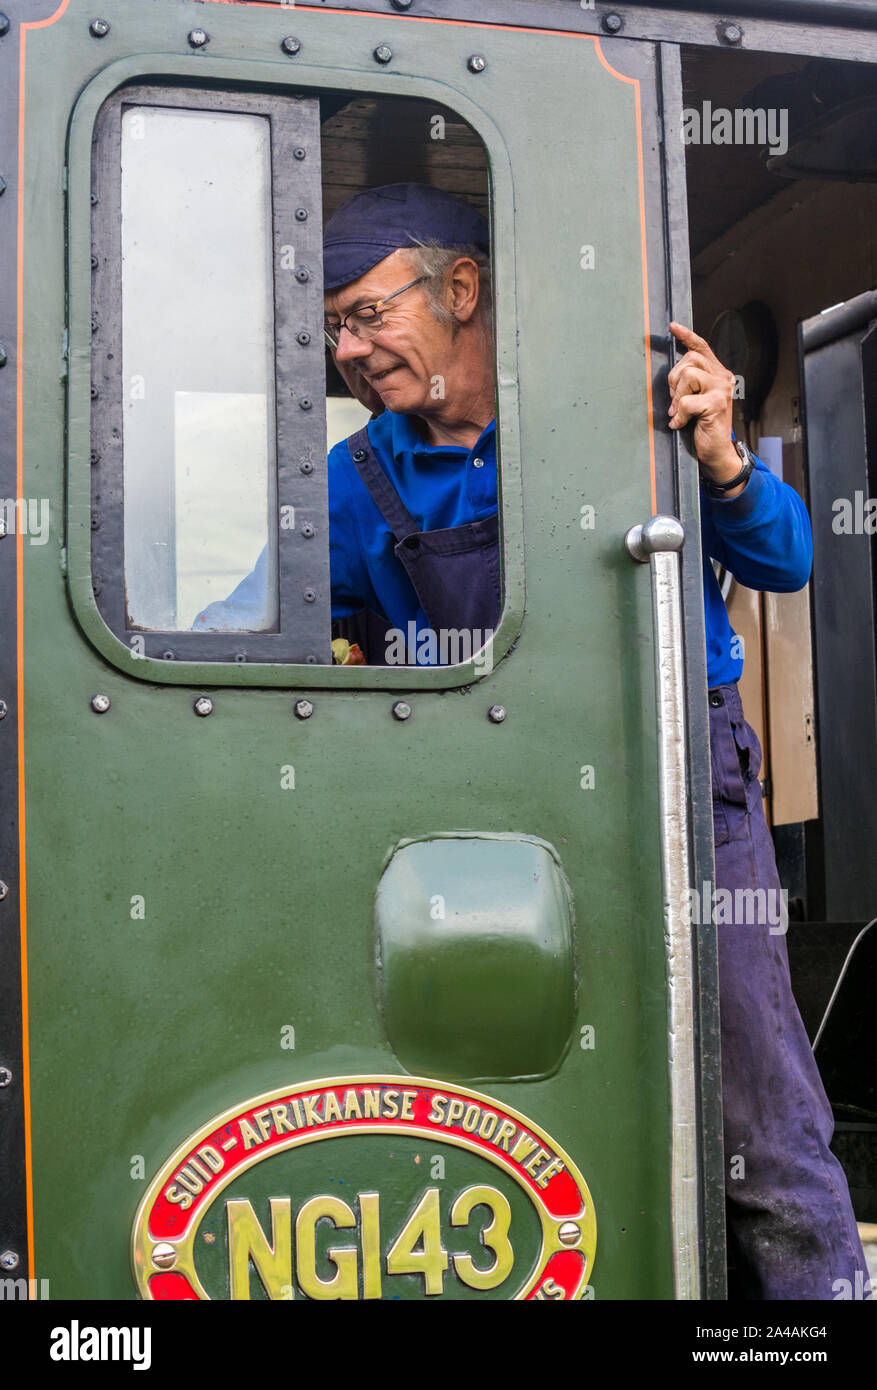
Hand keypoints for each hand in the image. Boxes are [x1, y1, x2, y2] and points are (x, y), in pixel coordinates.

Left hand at [668, 322, 743, 493]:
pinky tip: (682, 424)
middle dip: (674, 380)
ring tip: (680, 412)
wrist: (717, 453)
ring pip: (688, 375)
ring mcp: (721, 390)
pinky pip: (686, 401)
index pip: (702, 348)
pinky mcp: (716, 404)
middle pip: (689, 360)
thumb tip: (672, 374)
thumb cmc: (703, 427)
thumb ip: (688, 384)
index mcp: (717, 374)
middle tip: (676, 401)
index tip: (672, 326)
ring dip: (677, 397)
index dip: (687, 336)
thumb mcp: (695, 400)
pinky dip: (679, 415)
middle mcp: (722, 378)